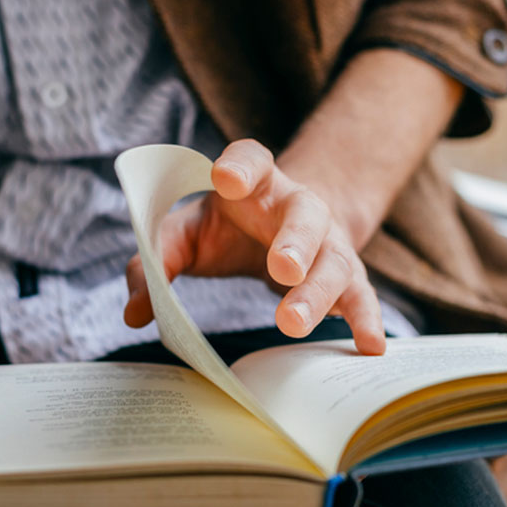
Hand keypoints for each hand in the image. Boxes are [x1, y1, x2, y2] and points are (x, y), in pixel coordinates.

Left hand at [123, 139, 386, 355]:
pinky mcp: (346, 278)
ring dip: (317, 292)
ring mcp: (328, 243)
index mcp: (256, 184)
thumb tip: (136, 311)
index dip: (241, 166)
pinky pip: (360, 297)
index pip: (251, 160)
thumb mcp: (186, 234)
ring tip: (292, 322)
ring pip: (333, 262)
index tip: (227, 178)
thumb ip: (155, 262)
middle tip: (281, 268)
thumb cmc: (227, 230)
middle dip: (295, 241)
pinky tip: (370, 346)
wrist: (285, 231)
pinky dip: (366, 320)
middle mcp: (298, 207)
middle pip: (304, 216)